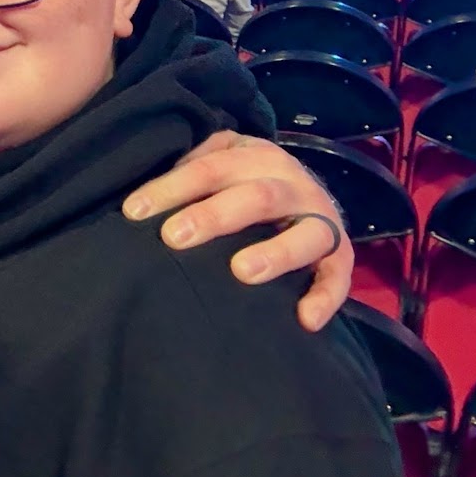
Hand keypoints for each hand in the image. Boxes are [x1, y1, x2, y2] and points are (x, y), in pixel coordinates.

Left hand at [122, 130, 351, 331]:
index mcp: (254, 157)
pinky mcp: (341, 255)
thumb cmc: (239, 182)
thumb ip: (188, 171)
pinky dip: (325, 297)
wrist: (302, 189)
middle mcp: (291, 182)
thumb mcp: (218, 162)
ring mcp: (320, 217)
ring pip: (305, 233)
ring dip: (275, 252)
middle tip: (174, 237)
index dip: (170, 188)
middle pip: (254, 197)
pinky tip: (304, 319)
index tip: (134, 212)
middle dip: (213, 216)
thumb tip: (137, 202)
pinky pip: (339, 277)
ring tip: (241, 271)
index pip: (207, 169)